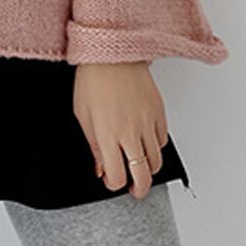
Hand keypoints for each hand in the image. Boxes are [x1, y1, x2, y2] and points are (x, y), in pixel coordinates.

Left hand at [73, 60, 168, 199]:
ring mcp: (148, 123)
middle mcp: (130, 132)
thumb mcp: (82, 116)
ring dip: (148, 168)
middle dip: (139, 189)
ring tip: (139, 166)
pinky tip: (145, 143)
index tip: (110, 180)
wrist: (112, 55)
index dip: (114, 184)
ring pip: (157, 160)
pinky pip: (163, 140)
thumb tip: (100, 168)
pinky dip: (156, 147)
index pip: (117, 176)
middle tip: (134, 190)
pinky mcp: (159, 113)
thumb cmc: (93, 81)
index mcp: (107, 135)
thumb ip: (93, 146)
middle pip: (143, 175)